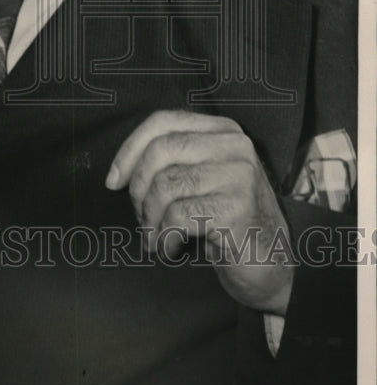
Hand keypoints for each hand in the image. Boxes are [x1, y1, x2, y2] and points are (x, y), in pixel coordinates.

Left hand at [106, 110, 293, 314]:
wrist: (270, 263)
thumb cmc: (226, 219)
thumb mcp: (201, 179)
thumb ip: (171, 162)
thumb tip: (120, 171)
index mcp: (222, 130)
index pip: (163, 121)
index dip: (130, 149)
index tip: (113, 180)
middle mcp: (234, 146)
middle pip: (160, 151)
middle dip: (138, 189)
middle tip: (142, 217)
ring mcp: (239, 175)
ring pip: (166, 186)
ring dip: (150, 219)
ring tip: (156, 236)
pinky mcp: (237, 208)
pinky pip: (178, 217)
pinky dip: (164, 238)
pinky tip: (170, 248)